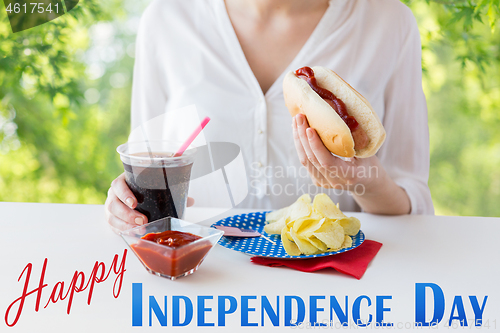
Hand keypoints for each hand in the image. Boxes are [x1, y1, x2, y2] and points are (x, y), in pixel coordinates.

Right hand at [105, 173, 193, 232]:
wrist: (132, 196)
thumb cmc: (144, 191)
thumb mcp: (154, 188)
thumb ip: (171, 192)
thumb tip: (191, 200)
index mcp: (122, 183)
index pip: (118, 185)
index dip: (124, 194)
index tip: (135, 203)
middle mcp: (113, 195)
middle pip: (113, 204)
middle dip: (127, 214)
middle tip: (142, 220)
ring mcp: (111, 208)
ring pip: (112, 217)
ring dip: (125, 225)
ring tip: (140, 229)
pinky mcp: (112, 219)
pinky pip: (113, 226)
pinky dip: (122, 231)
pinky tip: (133, 234)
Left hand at [292, 113, 409, 213]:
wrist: (368, 184)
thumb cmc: (370, 164)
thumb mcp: (367, 152)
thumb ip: (353, 140)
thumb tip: (340, 116)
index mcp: (349, 175)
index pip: (327, 161)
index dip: (316, 146)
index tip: (309, 128)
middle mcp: (333, 181)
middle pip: (312, 159)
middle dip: (303, 136)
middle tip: (299, 117)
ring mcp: (323, 182)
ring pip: (305, 160)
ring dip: (299, 139)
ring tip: (296, 121)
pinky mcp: (317, 179)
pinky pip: (306, 162)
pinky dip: (301, 145)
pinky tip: (298, 131)